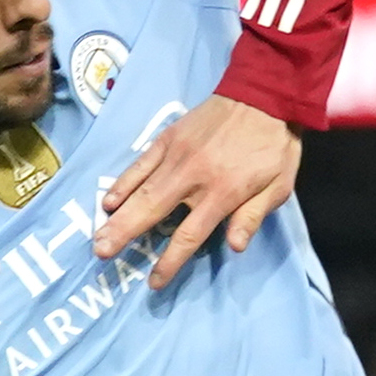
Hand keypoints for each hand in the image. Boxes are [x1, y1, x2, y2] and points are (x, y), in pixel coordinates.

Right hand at [95, 92, 302, 285]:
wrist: (265, 93)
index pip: (189, 235)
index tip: (154, 281)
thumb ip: (253, 216)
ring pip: (141, 190)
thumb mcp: (279, 186)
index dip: (170, 261)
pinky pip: (140, 164)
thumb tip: (234, 246)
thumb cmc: (274, 145)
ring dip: (117, 215)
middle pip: (153, 211)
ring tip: (97, 236)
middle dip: (125, 234)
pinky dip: (123, 182)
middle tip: (101, 254)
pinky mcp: (168, 138)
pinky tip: (109, 201)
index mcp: (222, 192)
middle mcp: (193, 177)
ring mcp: (176, 156)